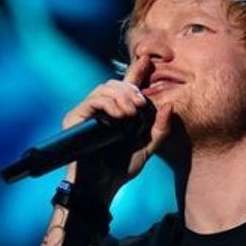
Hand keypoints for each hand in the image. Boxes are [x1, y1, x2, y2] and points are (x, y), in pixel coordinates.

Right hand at [62, 56, 173, 204]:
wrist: (102, 186)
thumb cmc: (122, 168)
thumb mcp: (148, 148)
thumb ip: (160, 129)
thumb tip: (170, 106)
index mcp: (118, 112)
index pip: (127, 85)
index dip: (137, 70)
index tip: (148, 59)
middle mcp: (102, 109)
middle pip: (115, 83)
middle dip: (131, 90)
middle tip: (142, 105)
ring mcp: (87, 113)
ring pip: (104, 88)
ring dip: (122, 96)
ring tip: (132, 112)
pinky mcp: (75, 118)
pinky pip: (92, 99)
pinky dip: (108, 103)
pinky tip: (120, 114)